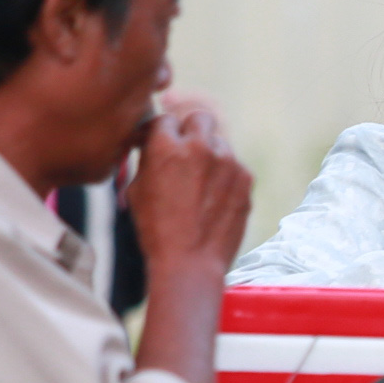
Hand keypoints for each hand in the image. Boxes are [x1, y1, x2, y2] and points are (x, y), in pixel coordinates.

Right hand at [124, 91, 250, 278]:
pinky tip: (214, 200)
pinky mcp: (246, 178)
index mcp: (166, 147)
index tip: (158, 144)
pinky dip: (225, 177)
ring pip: (220, 143)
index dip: (160, 133)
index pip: (165, 120)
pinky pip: (234, 167)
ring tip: (199, 186)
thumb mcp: (137, 189)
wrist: (191, 263)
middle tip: (185, 152)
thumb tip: (152, 142)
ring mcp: (228, 162)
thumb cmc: (157, 230)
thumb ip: (148, 158)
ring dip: (210, 156)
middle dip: (191, 131)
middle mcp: (200, 147)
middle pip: (200, 119)